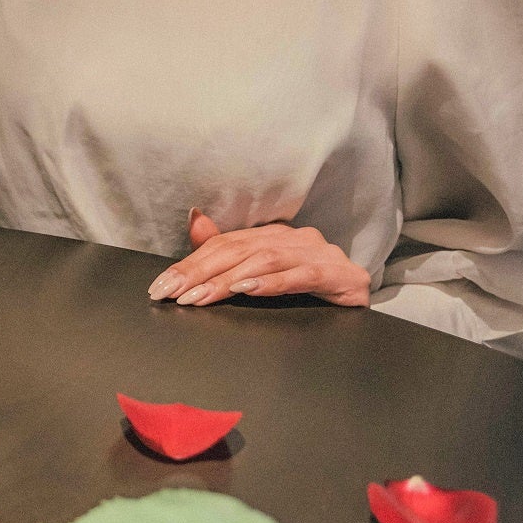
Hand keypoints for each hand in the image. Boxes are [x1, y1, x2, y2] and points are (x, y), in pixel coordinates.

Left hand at [148, 209, 370, 307]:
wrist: (361, 304)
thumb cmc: (307, 290)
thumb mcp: (260, 271)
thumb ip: (226, 250)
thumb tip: (194, 218)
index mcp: (274, 236)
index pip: (224, 245)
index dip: (190, 264)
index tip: (162, 286)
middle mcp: (296, 239)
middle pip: (240, 251)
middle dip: (200, 273)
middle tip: (173, 292)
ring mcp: (321, 253)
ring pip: (265, 261)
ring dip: (228, 280)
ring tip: (200, 296)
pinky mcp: (341, 275)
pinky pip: (300, 275)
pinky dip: (271, 282)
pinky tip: (247, 289)